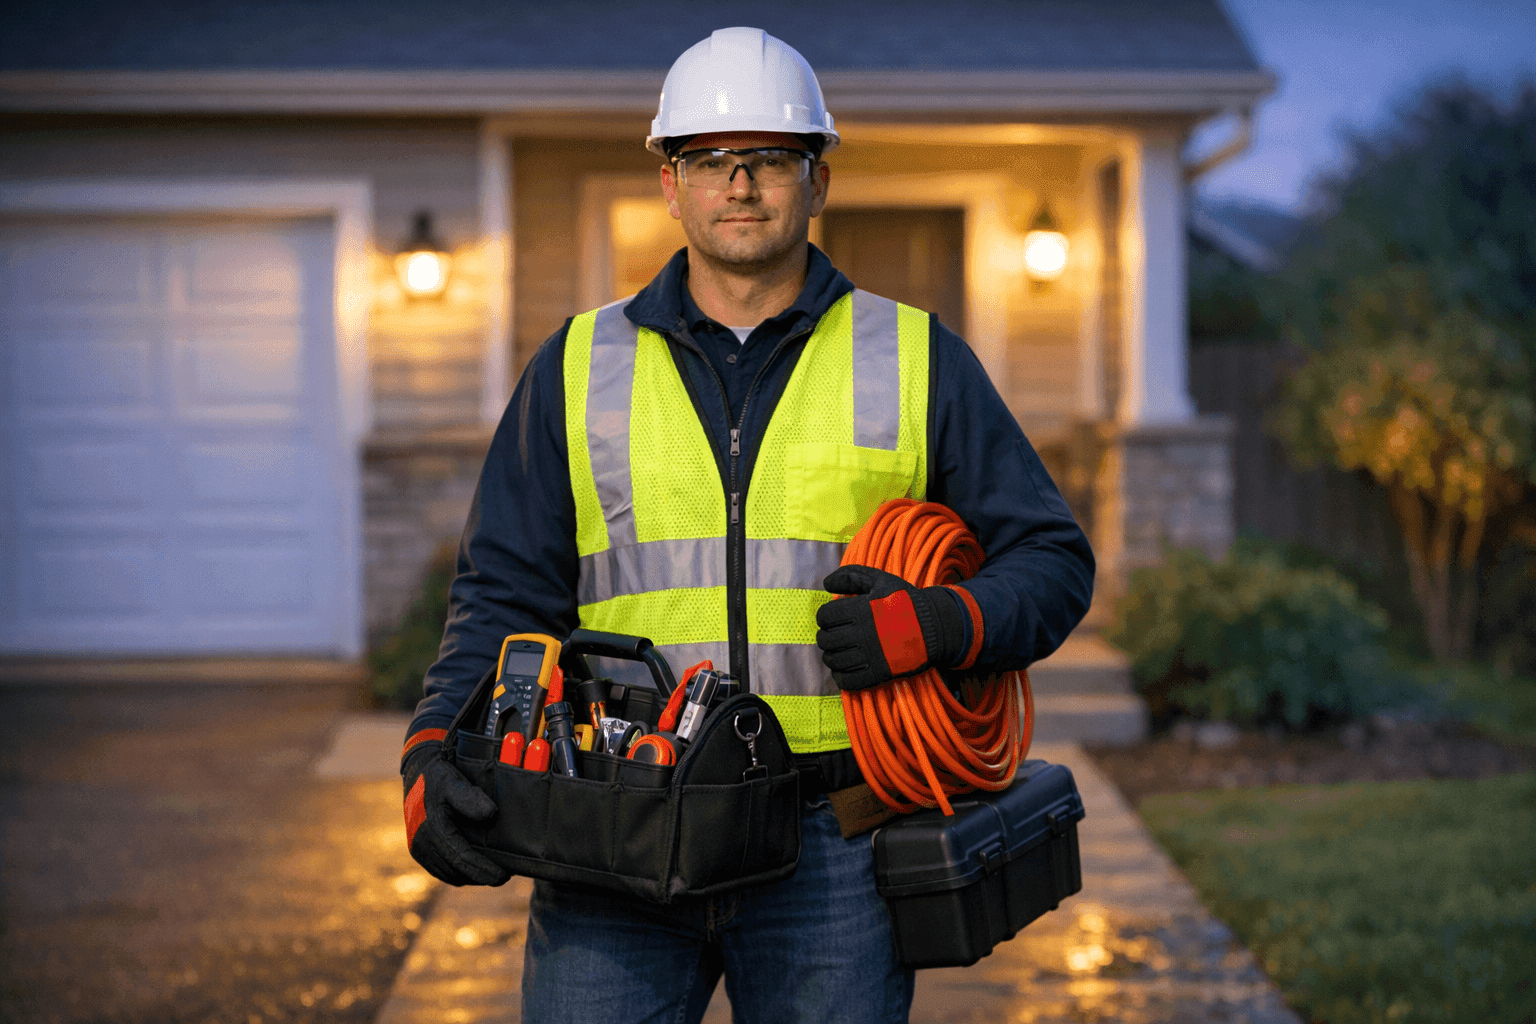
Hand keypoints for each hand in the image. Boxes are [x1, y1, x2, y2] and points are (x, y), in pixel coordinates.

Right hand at [402, 741, 511, 886]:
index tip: (504, 876)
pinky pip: (441, 871)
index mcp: (432, 830)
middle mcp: (422, 845)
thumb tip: (490, 815)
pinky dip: (458, 872)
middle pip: (457, 872)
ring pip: (449, 875)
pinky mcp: (418, 852)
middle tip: (504, 875)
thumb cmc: (438, 778)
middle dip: (481, 877)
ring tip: (491, 871)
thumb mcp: (454, 782)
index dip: (484, 870)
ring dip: (470, 877)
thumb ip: (470, 798)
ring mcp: (418, 850)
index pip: (462, 859)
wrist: (415, 774)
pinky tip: (474, 867)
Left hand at [814, 566, 968, 690]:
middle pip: (825, 640)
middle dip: (827, 636)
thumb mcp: (881, 580)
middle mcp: (861, 633)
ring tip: (840, 651)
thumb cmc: (906, 602)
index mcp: (860, 609)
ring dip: (832, 656)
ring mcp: (869, 656)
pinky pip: (846, 681)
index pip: (825, 616)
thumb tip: (826, 583)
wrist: (936, 627)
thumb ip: (851, 576)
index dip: (825, 617)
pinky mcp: (877, 674)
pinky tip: (846, 668)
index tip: (833, 618)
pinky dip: (840, 676)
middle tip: (836, 635)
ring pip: (833, 661)